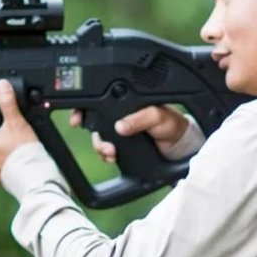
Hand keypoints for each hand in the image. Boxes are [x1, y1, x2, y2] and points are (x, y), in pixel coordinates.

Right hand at [70, 105, 194, 163]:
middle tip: (102, 144)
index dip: (84, 108)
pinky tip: (112, 157)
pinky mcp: (121, 144)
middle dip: (93, 134)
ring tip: (110, 152)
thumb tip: (120, 126)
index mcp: (126, 100)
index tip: (77, 119)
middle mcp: (119, 114)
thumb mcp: (157, 116)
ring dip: (99, 146)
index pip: (99, 99)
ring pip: (98, 137)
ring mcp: (119, 129)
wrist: (178, 145)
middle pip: (93, 121)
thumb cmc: (170, 123)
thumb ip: (140, 119)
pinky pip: (106, 149)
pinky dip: (106, 155)